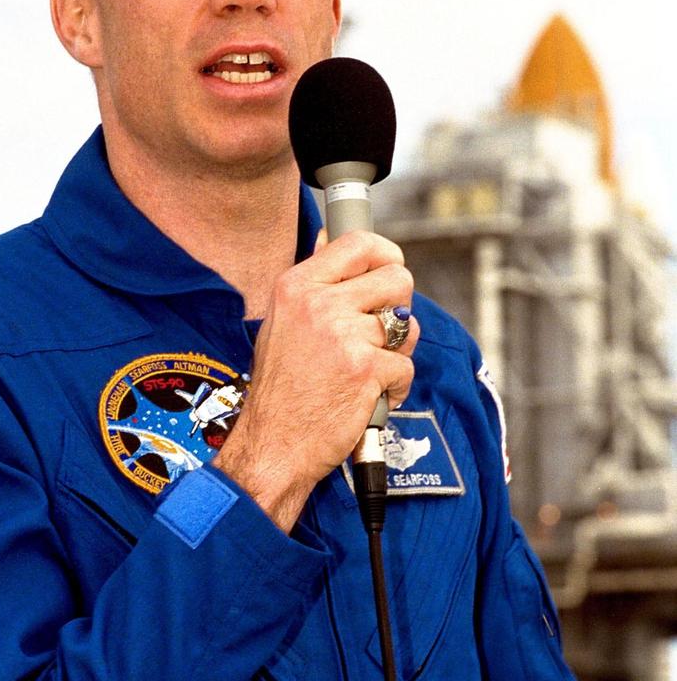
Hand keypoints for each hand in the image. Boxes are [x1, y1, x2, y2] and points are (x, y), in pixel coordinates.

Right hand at [214, 231, 418, 530]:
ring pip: (408, 327)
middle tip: (380, 333)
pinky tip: (368, 396)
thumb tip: (331, 237)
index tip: (389, 270)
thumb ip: (313, 283)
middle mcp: (319, 303)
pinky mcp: (366, 370)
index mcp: (298, 286)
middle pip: (398, 279)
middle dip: (399, 308)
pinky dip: (394, 387)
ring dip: (397, 352)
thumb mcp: (281, 321)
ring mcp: (344, 336)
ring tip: (368, 369)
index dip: (387, 255)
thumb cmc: (280, 388)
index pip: (360, 243)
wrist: (273, 444)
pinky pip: (406, 366)